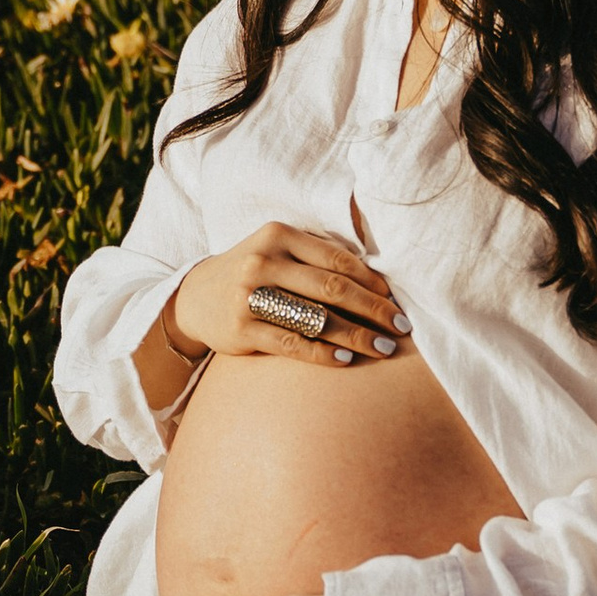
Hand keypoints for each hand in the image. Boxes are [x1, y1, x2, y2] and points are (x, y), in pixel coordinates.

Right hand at [167, 221, 408, 370]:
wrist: (195, 297)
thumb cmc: (253, 273)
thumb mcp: (277, 250)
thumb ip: (316, 257)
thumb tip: (379, 281)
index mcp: (277, 235)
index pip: (336, 259)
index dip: (371, 281)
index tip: (395, 300)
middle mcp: (261, 262)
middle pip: (332, 288)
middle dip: (373, 310)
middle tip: (401, 327)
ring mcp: (249, 297)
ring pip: (316, 319)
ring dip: (357, 336)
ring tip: (384, 348)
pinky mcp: (241, 330)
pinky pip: (293, 344)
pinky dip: (324, 354)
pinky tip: (347, 360)